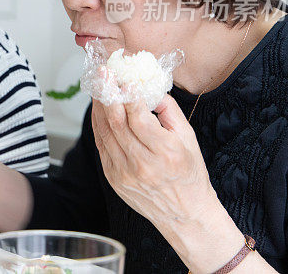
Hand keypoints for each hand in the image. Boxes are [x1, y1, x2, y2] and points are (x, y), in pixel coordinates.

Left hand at [91, 95, 245, 271]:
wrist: (185, 214)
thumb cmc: (189, 174)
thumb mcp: (189, 139)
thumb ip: (169, 111)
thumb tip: (150, 88)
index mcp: (165, 153)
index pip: (139, 118)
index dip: (129, 95)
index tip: (125, 78)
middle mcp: (142, 164)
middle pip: (117, 123)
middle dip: (108, 93)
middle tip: (104, 73)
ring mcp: (124, 173)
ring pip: (104, 132)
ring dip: (99, 106)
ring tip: (99, 86)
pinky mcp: (113, 178)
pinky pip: (101, 144)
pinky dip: (98, 124)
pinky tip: (99, 110)